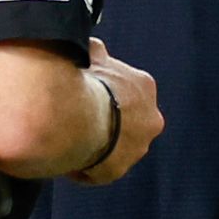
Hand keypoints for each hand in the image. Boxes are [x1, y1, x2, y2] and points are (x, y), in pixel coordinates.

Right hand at [73, 37, 161, 184]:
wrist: (80, 118)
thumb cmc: (86, 83)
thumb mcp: (92, 56)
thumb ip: (97, 53)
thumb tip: (94, 47)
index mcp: (144, 86)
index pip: (128, 89)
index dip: (106, 90)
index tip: (88, 91)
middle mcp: (150, 119)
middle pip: (128, 119)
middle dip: (108, 118)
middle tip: (79, 116)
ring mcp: (137, 148)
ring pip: (116, 145)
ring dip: (98, 142)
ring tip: (71, 137)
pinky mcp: (119, 170)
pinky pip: (99, 167)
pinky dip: (85, 163)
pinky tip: (68, 155)